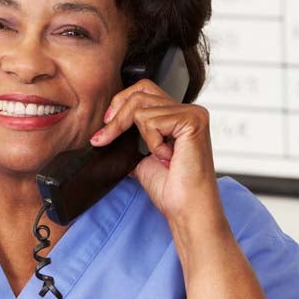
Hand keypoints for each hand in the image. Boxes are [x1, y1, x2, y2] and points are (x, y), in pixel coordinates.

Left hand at [89, 79, 222, 225]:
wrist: (186, 208)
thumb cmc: (172, 189)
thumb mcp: (143, 159)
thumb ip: (133, 139)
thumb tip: (107, 131)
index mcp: (179, 116)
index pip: (144, 89)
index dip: (120, 103)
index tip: (105, 127)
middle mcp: (189, 110)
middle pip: (140, 92)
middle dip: (117, 116)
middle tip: (104, 137)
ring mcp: (193, 113)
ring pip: (141, 108)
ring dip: (141, 137)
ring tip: (159, 157)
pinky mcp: (192, 121)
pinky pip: (152, 121)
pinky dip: (153, 142)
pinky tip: (168, 157)